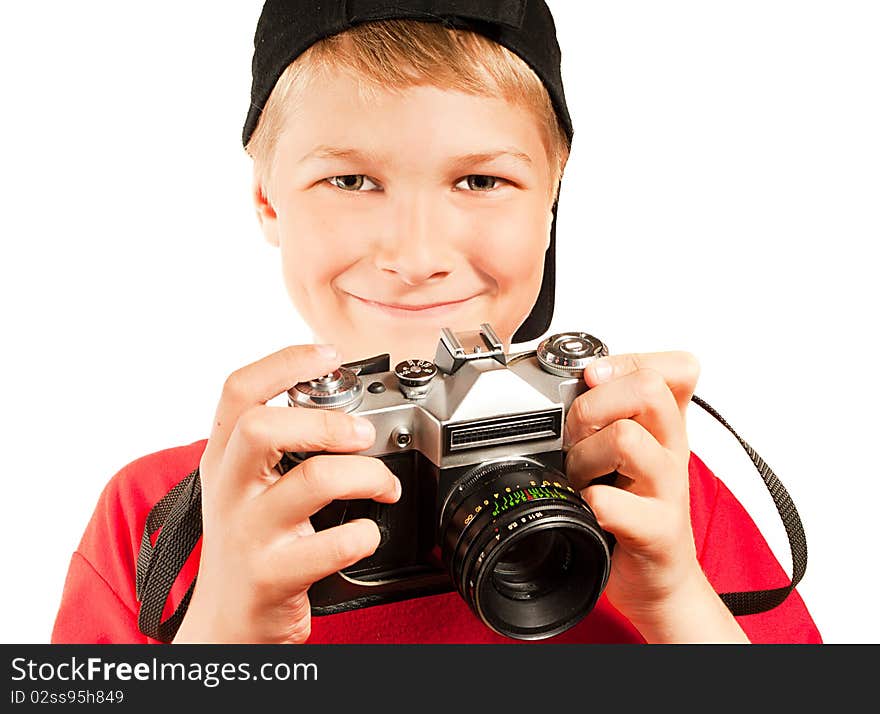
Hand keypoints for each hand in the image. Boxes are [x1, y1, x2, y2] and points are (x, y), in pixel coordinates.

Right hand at [173, 344, 400, 643]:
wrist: (226, 623)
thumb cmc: (248, 544)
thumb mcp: (244, 487)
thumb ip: (276, 445)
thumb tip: (339, 403)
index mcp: (222, 459)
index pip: (238, 391)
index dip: (284, 362)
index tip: (327, 353)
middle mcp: (229, 490)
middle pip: (264, 427)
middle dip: (326, 422)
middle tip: (362, 435)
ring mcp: (249, 533)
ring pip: (313, 481)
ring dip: (366, 475)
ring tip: (384, 485)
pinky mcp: (273, 575)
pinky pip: (334, 543)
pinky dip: (366, 533)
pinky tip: (368, 532)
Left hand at [563, 351, 748, 641]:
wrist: (658, 578)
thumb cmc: (635, 508)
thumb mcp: (628, 449)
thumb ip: (608, 410)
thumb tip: (569, 377)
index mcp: (666, 424)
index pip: (674, 367)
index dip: (627, 361)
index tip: (593, 378)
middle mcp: (673, 449)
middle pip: (646, 389)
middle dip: (593, 406)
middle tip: (578, 437)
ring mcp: (668, 490)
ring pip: (626, 439)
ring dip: (586, 457)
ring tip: (581, 477)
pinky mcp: (657, 530)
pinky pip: (612, 503)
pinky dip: (589, 502)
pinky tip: (587, 508)